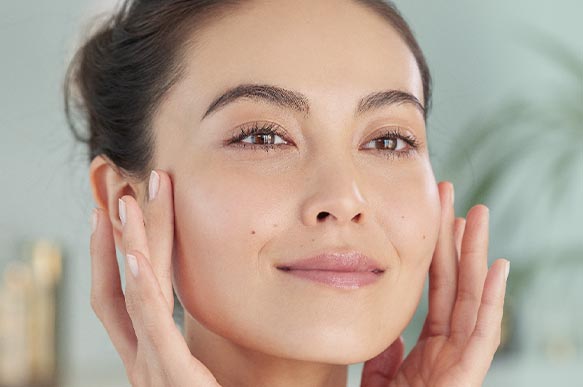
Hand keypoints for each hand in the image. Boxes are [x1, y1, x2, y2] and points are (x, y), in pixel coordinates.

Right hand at [89, 170, 220, 386]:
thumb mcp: (208, 368)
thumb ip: (202, 342)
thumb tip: (220, 301)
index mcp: (153, 352)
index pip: (128, 289)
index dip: (120, 246)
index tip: (125, 206)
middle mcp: (144, 357)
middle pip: (122, 282)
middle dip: (118, 234)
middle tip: (118, 185)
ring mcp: (152, 369)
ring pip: (130, 294)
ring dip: (125, 245)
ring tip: (123, 200)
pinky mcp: (171, 378)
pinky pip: (149, 326)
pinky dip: (136, 287)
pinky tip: (131, 252)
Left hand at [361, 181, 508, 386]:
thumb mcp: (377, 380)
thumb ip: (386, 356)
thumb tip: (394, 333)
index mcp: (429, 349)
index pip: (436, 290)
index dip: (436, 253)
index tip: (434, 216)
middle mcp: (449, 350)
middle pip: (456, 285)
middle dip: (456, 240)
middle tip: (452, 197)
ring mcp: (459, 363)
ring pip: (472, 300)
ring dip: (476, 256)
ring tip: (476, 215)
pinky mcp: (464, 378)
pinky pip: (482, 336)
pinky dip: (492, 302)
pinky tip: (497, 267)